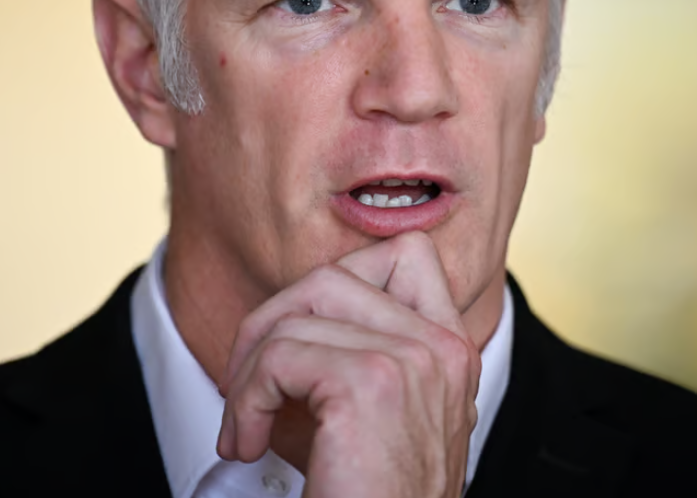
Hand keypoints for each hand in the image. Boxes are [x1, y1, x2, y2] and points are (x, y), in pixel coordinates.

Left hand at [216, 231, 480, 497]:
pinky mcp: (371, 383)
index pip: (408, 252)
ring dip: (250, 367)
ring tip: (246, 423)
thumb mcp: (369, 421)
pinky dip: (245, 399)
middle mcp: (443, 348)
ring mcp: (414, 360)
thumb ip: (353, 357)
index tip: (298, 348)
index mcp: (451, 352)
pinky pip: (279, 354)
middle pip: (335, 274)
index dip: (335, 285)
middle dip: (271, 324)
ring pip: (300, 308)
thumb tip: (287, 313)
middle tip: (250, 388)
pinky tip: (246, 444)